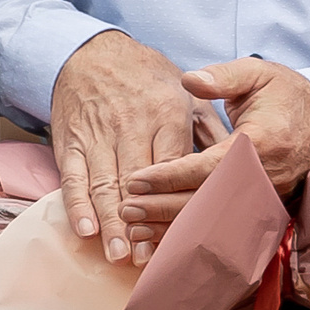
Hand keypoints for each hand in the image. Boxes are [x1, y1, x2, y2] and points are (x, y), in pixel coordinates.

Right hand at [50, 30, 207, 265]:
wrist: (90, 51)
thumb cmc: (144, 75)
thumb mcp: (186, 93)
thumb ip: (211, 131)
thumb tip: (238, 165)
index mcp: (165, 113)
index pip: (174, 165)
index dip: (176, 200)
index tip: (182, 232)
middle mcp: (130, 125)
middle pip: (136, 182)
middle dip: (141, 221)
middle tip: (146, 258)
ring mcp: (98, 135)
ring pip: (103, 184)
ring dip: (110, 223)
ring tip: (119, 254)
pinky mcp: (71, 140)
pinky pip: (72, 177)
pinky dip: (77, 205)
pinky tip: (86, 230)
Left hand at [123, 58, 309, 226]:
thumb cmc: (285, 94)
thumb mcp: (257, 73)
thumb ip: (222, 76)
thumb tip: (188, 79)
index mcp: (262, 142)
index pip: (208, 167)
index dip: (170, 177)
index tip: (135, 180)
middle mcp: (266, 177)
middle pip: (208, 202)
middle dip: (164, 208)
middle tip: (124, 210)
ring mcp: (268, 198)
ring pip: (215, 222)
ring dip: (174, 229)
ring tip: (134, 229)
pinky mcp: (266, 209)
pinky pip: (225, 228)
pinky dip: (194, 235)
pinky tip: (163, 240)